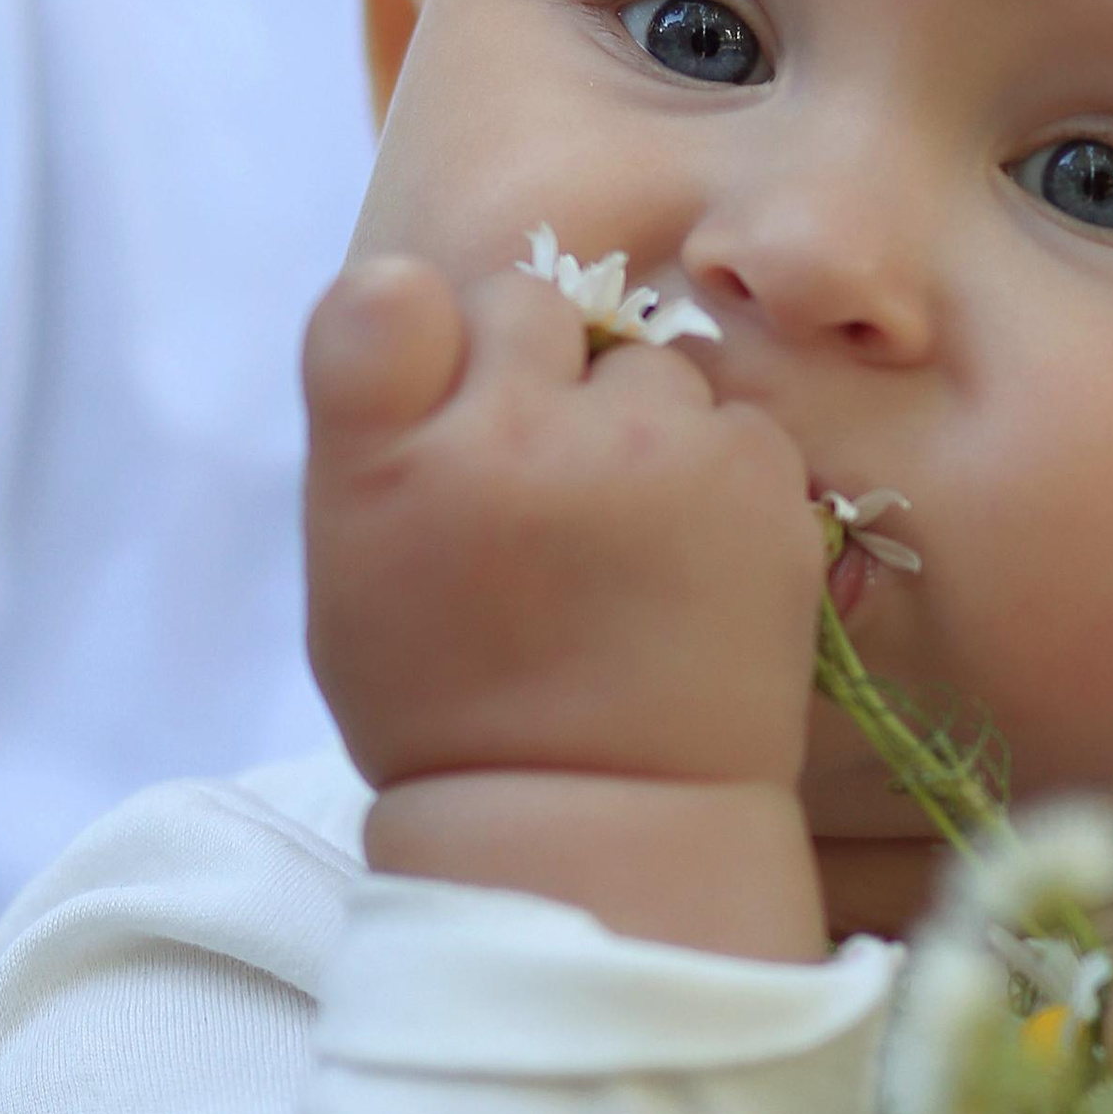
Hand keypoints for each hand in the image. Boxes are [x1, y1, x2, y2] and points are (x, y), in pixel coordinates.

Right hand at [303, 254, 821, 797]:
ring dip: (636, 423)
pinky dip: (718, 473)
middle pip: (530, 307)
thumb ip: (380, 425)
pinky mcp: (758, 477)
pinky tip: (694, 564)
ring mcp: (650, 448)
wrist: (604, 818)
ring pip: (646, 364)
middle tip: (545, 489)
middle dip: (538, 374)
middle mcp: (518, 432)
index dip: (426, 334)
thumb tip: (427, 302)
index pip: (389, 296)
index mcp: (391, 460)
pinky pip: (733, 421)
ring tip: (627, 542)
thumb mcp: (354, 567)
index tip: (447, 401)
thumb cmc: (460, 703)